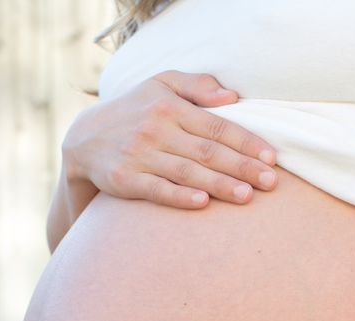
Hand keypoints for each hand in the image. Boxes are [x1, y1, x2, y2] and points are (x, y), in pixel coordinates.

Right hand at [63, 69, 278, 208]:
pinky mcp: (124, 179)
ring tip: (246, 196)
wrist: (83, 139)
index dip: (246, 142)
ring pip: (186, 171)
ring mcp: (140, 155)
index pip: (216, 126)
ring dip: (218, 184)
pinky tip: (201, 202)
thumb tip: (232, 96)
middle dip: (241, 167)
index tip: (271, 158)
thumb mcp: (160, 84)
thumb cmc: (134, 111)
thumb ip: (196, 85)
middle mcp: (156, 129)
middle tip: (270, 183)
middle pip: (207, 151)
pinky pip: (156, 189)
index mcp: (170, 107)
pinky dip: (178, 195)